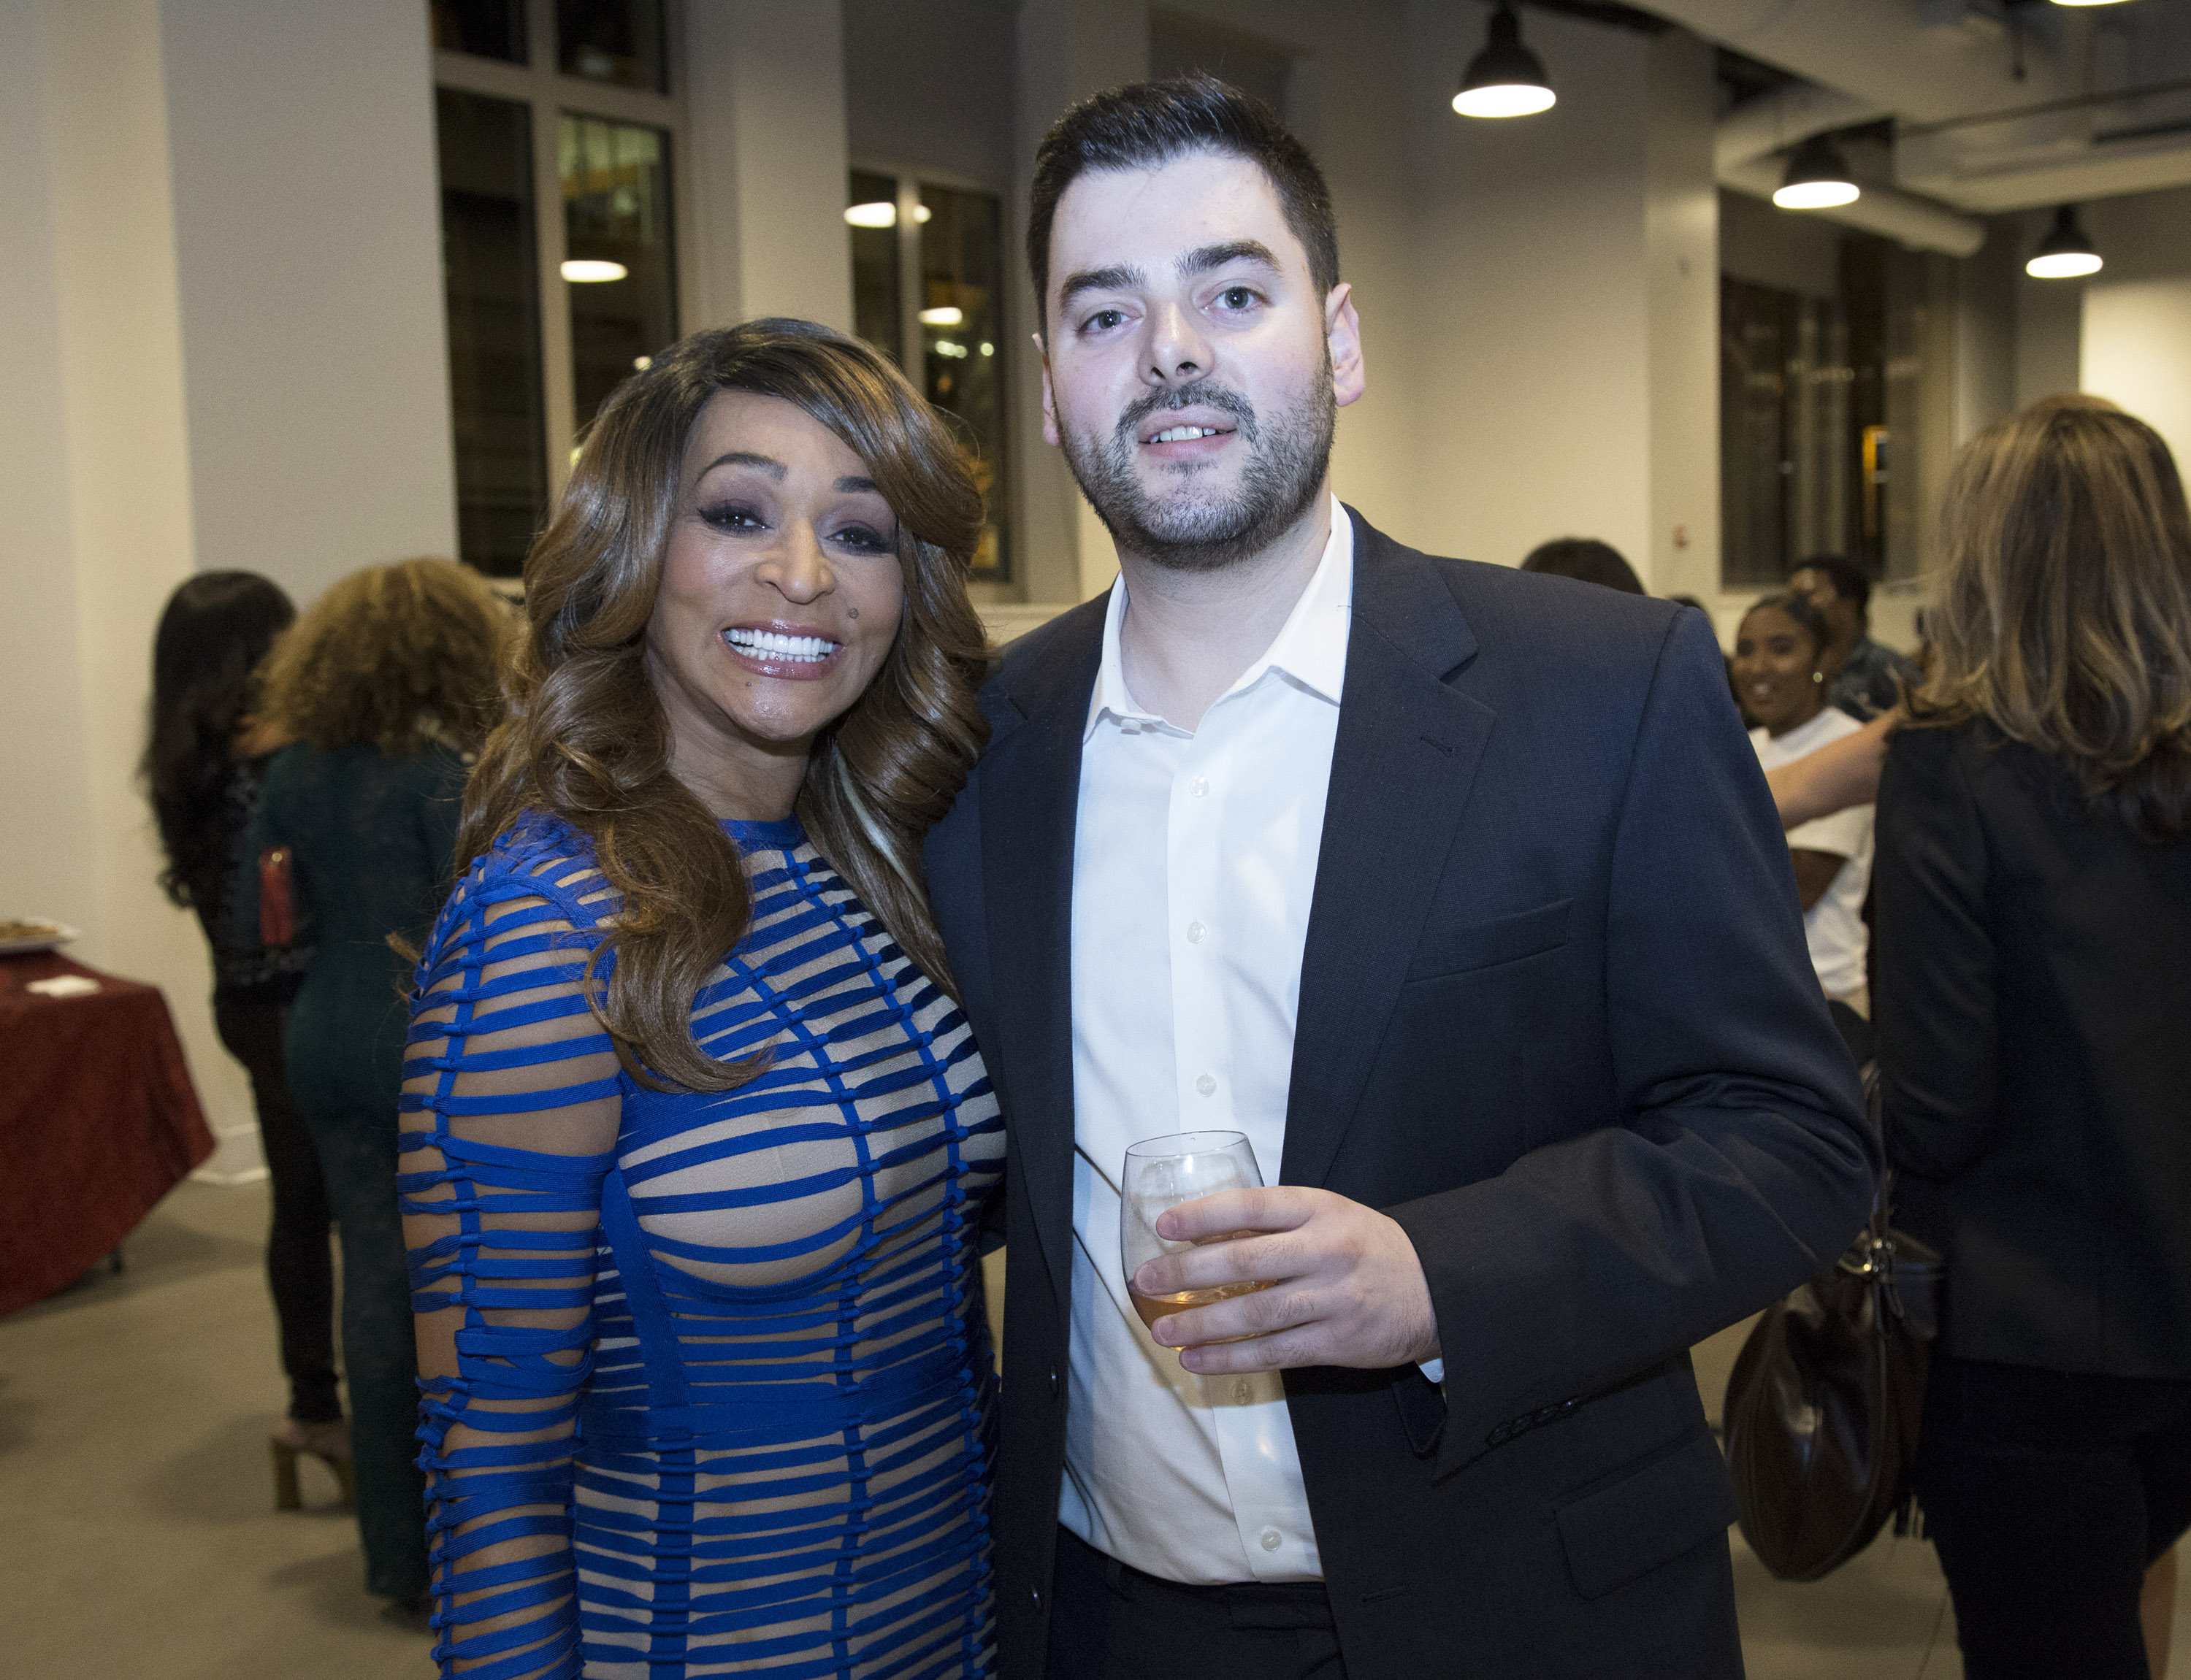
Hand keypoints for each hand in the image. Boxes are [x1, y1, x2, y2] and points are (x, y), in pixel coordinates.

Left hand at [1133, 1185, 1440, 1375]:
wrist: (1440, 1288)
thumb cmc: (1370, 1247)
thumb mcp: (1331, 1215)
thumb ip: (1278, 1223)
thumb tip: (1205, 1236)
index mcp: (1321, 1210)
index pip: (1252, 1207)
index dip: (1203, 1215)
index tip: (1163, 1225)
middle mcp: (1325, 1251)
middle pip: (1244, 1262)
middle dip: (1187, 1272)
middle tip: (1146, 1280)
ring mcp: (1332, 1299)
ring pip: (1254, 1314)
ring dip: (1201, 1324)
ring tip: (1161, 1328)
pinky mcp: (1337, 1343)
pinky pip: (1274, 1353)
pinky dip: (1230, 1359)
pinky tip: (1197, 1359)